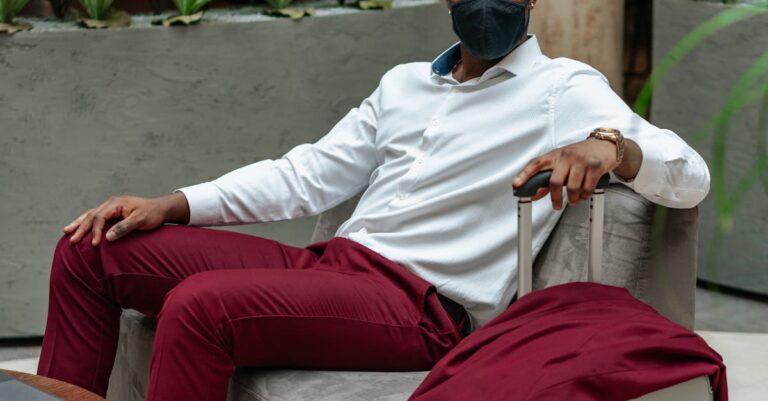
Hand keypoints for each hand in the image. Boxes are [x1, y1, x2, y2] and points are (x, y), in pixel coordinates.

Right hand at [64, 192, 189, 245]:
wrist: (160, 208)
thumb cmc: (152, 214)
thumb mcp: (140, 220)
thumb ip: (124, 228)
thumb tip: (107, 238)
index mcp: (116, 203)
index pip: (99, 217)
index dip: (95, 231)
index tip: (94, 243)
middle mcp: (111, 203)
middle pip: (91, 215)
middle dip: (80, 228)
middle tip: (70, 239)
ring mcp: (111, 207)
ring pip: (90, 214)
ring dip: (79, 223)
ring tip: (66, 231)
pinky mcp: (113, 212)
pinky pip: (96, 216)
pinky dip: (86, 222)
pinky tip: (80, 227)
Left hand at [512, 138, 617, 209]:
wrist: (604, 145)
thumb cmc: (580, 155)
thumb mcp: (561, 162)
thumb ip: (547, 179)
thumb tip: (534, 195)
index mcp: (555, 155)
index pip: (536, 164)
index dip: (524, 175)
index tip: (516, 185)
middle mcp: (566, 156)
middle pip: (555, 181)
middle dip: (555, 198)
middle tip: (557, 205)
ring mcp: (581, 161)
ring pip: (572, 188)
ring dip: (572, 199)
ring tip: (573, 200)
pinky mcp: (595, 167)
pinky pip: (587, 188)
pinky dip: (584, 196)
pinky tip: (583, 194)